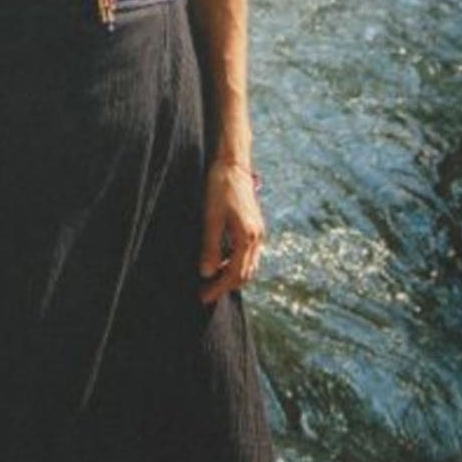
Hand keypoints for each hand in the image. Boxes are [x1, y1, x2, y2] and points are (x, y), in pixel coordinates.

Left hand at [198, 157, 263, 305]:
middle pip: (245, 274)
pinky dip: (237, 264)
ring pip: (249, 265)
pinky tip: (222, 262)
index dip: (218, 288)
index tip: (203, 297)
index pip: (234, 274)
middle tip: (206, 293)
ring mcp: (259, 232)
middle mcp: (257, 237)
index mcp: (247, 237)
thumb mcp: (211, 218)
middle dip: (226, 286)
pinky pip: (249, 254)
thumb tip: (207, 273)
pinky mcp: (255, 227)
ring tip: (213, 281)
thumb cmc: (219, 189)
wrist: (233, 165)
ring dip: (232, 276)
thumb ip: (210, 247)